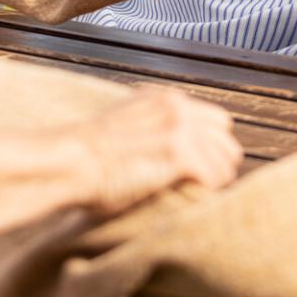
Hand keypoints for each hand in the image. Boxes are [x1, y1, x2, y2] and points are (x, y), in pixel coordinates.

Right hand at [75, 87, 242, 213]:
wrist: (70, 159)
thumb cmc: (88, 152)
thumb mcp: (126, 122)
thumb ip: (154, 126)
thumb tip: (168, 149)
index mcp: (166, 98)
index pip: (216, 121)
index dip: (212, 147)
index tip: (201, 167)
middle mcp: (178, 108)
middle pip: (227, 139)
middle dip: (219, 163)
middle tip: (203, 185)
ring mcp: (180, 129)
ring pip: (225, 160)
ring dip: (215, 180)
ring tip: (198, 195)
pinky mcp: (179, 154)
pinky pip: (213, 177)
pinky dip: (207, 191)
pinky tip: (190, 197)